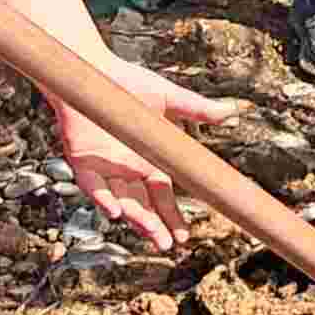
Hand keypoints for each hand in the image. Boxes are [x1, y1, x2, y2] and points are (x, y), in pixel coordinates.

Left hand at [53, 56, 231, 251]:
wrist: (93, 70)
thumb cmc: (128, 83)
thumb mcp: (169, 98)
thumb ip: (198, 109)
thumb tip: (232, 111)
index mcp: (148, 160)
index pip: (163, 195)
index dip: (173, 216)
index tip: (184, 236)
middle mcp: (126, 169)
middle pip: (143, 205)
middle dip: (155, 226)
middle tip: (168, 245)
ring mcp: (103, 166)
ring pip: (120, 201)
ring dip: (134, 218)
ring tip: (151, 232)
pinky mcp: (82, 159)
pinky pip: (93, 185)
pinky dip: (102, 198)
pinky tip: (114, 210)